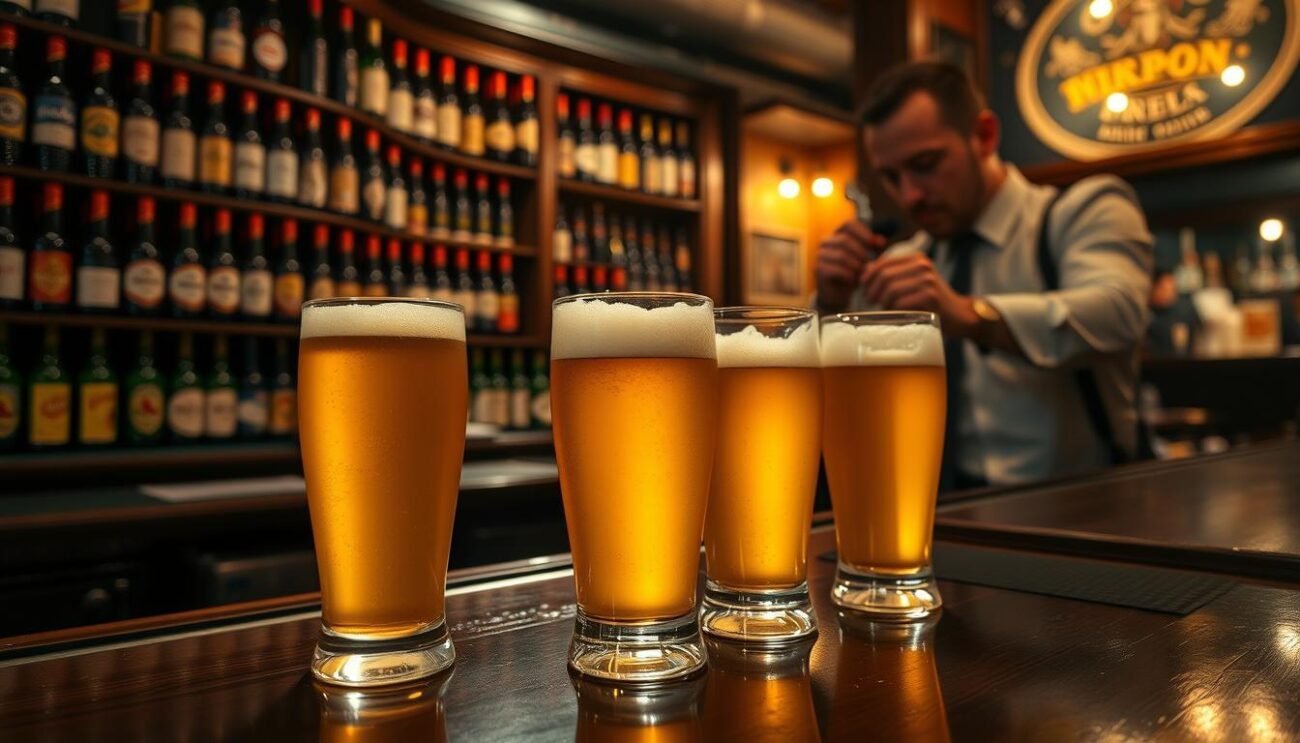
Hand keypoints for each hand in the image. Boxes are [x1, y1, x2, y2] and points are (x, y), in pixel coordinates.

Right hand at [815, 221, 885, 312]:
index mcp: (837, 234)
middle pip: (845, 240)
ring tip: (862, 273)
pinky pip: (836, 269)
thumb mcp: (864, 257)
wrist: (838, 293)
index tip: (874, 244)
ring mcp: (819, 255)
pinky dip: (849, 275)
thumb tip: (881, 241)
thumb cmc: (852, 272)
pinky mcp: (818, 269)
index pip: (848, 224)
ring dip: (856, 265)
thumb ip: (871, 247)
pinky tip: (853, 279)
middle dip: (861, 253)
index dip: (863, 232)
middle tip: (868, 264)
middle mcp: (825, 242)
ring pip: (841, 255)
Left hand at [860, 252, 978, 336]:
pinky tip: (897, 313)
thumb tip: (864, 271)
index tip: (863, 288)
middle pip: (884, 275)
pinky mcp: (930, 296)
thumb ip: (891, 274)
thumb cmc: (929, 300)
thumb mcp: (911, 281)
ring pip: (891, 289)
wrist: (958, 314)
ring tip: (884, 308)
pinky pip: (900, 303)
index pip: (883, 262)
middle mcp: (923, 265)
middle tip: (870, 301)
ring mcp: (928, 280)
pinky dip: (894, 310)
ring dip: (883, 302)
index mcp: (916, 258)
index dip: (868, 275)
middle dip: (872, 290)